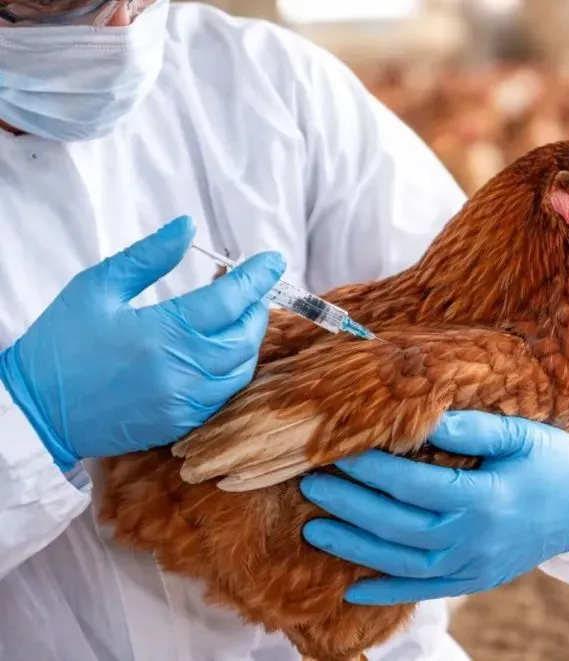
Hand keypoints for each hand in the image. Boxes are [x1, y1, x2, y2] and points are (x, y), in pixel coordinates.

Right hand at [0, 215, 285, 470]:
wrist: (34, 409)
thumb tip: (187, 227)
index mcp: (160, 333)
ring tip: (240, 317)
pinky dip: (233, 370)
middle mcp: (180, 371)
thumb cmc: (60, 343)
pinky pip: (224, 395)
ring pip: (240, 369)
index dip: (256, 277)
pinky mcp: (180, 423)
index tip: (272, 260)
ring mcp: (182, 403)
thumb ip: (148, 256)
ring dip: (248, 340)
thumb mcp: (97, 286)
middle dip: (256, 308)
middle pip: (244, 337)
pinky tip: (223, 352)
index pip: (228, 301)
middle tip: (252, 289)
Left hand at [300, 411, 568, 604]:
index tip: (338, 450)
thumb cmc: (553, 460)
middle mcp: (473, 538)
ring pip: (402, 563)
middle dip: (349, 505)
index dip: (371, 469)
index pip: (412, 484)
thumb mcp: (521, 434)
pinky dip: (388, 593)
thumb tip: (423, 418)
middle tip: (311, 483)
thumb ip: (474, 428)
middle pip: (397, 525)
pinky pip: (425, 591)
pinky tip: (353, 591)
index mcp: (484, 498)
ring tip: (314, 530)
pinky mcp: (475, 580)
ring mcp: (473, 565)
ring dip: (354, 549)